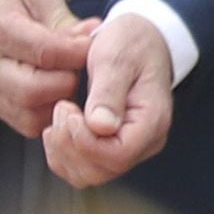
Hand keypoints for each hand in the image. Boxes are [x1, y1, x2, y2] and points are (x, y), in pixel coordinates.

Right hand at [0, 0, 95, 135]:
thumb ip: (65, 19)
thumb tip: (93, 37)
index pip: (44, 53)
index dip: (77, 54)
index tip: (95, 46)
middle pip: (32, 90)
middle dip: (68, 82)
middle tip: (82, 66)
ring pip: (28, 112)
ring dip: (59, 100)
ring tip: (70, 76)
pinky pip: (23, 121)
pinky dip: (47, 112)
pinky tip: (57, 90)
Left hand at [43, 7, 181, 188]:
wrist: (141, 39)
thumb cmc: (132, 43)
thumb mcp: (117, 57)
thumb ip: (108, 92)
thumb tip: (100, 127)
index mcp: (152, 121)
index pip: (117, 155)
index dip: (84, 141)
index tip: (68, 108)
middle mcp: (145, 142)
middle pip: (100, 171)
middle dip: (69, 145)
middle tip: (62, 108)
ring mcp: (129, 148)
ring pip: (88, 175)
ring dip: (63, 151)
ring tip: (60, 114)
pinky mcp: (111, 148)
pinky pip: (82, 169)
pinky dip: (63, 153)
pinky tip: (61, 125)